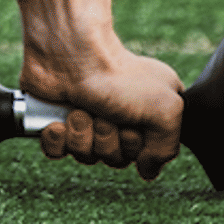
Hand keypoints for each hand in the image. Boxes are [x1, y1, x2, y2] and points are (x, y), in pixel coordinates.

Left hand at [22, 40, 183, 179]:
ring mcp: (87, 119)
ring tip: (81, 109)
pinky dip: (57, 139)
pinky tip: (58, 121)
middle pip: (115, 159)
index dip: (137, 146)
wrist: (71, 54)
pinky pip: (56, 152)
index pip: (145, 156)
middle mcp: (120, 118)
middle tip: (106, 113)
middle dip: (108, 139)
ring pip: (86, 156)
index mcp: (149, 114)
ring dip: (83, 135)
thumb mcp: (167, 110)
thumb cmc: (120, 76)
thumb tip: (148, 170)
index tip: (134, 123)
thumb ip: (167, 148)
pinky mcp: (57, 120)